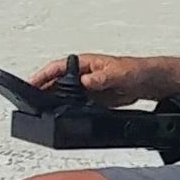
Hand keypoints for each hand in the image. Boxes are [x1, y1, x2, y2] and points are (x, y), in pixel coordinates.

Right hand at [28, 54, 157, 107]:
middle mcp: (83, 74)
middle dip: (43, 91)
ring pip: (64, 95)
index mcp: (84, 63)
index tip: (30, 83)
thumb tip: (87, 80)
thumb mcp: (117, 72)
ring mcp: (87, 87)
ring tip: (43, 110)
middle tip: (31, 102)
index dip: (42, 75)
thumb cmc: (135, 69)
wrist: (148, 82)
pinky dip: (69, 110)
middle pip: (56, 83)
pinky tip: (64, 116)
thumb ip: (101, 77)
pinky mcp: (94, 99)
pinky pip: (76, 105)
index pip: (57, 68)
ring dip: (54, 102)